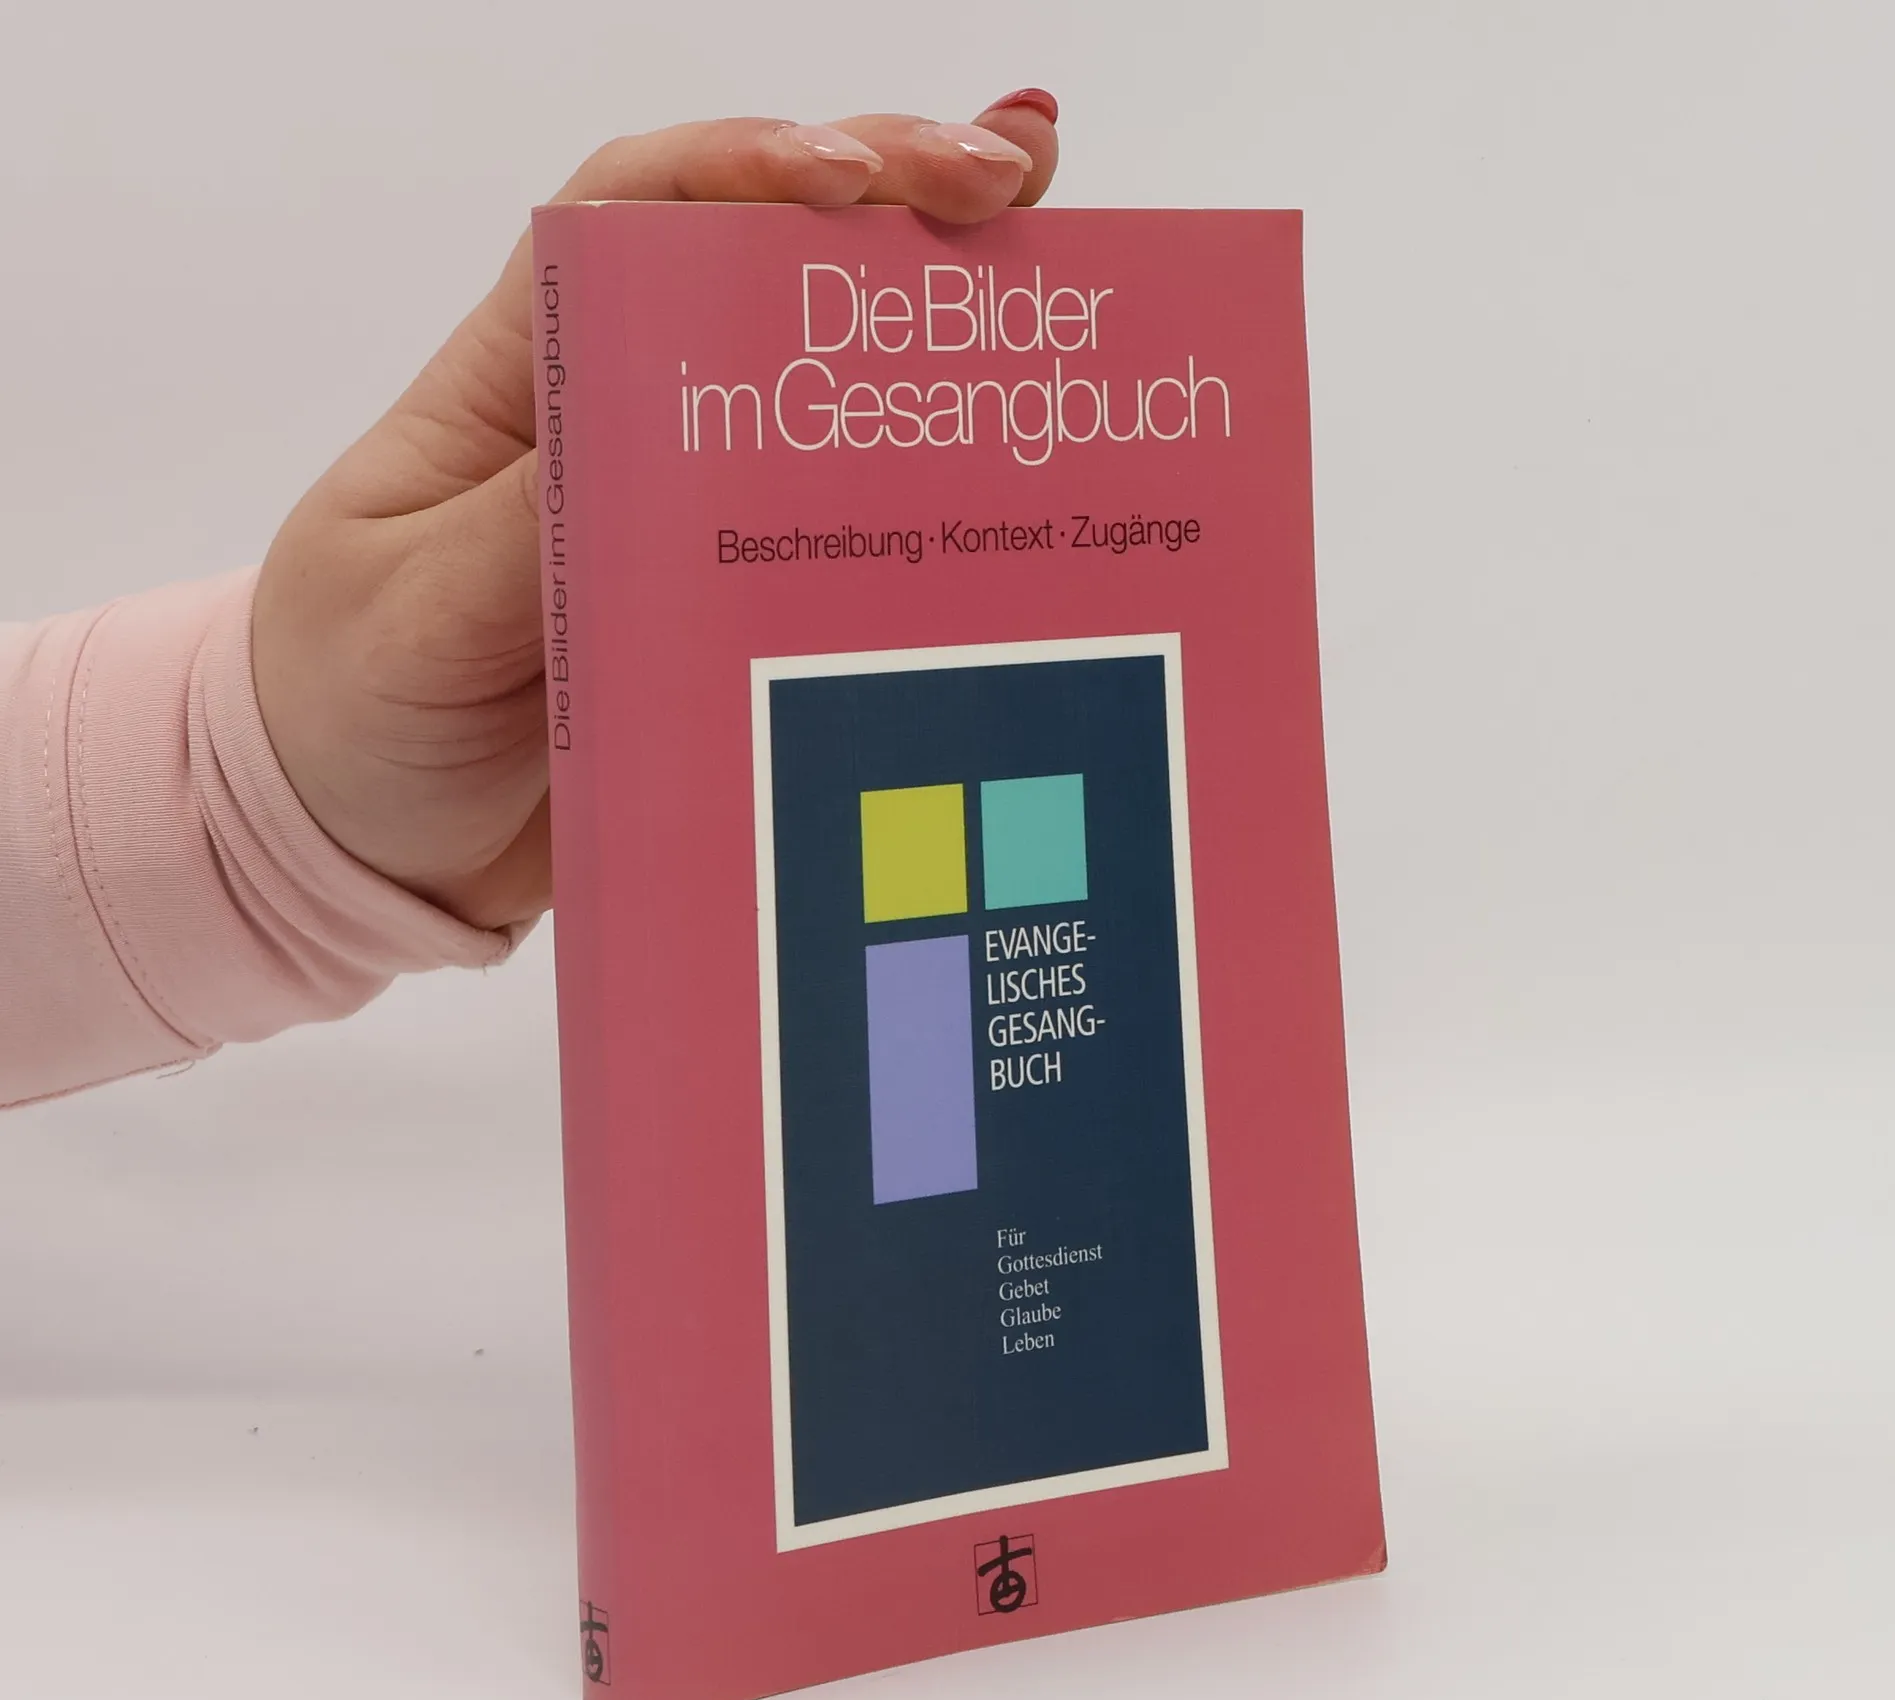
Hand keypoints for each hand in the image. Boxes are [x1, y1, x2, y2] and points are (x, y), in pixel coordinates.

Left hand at [250, 95, 1059, 930]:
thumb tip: (652, 450)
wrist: (368, 849)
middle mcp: (624, 426)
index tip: (858, 180)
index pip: (635, 215)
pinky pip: (847, 536)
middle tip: (1016, 180)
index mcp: (521, 385)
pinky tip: (1022, 460)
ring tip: (1060, 257)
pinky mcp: (736, 611)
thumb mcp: (414, 614)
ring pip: (830, 392)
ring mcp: (692, 520)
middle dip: (894, 199)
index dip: (748, 169)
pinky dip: (934, 489)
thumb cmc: (347, 707)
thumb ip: (520, 536)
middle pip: (764, 269)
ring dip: (938, 314)